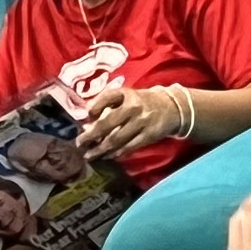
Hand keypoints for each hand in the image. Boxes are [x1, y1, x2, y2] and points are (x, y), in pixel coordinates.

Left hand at [78, 86, 193, 160]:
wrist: (171, 108)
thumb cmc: (141, 102)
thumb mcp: (126, 96)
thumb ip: (107, 105)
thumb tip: (87, 123)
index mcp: (126, 94)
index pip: (106, 97)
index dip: (93, 108)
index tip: (86, 118)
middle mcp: (133, 107)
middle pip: (107, 123)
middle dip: (90, 136)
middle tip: (79, 144)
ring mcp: (142, 122)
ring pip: (116, 139)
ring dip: (100, 149)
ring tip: (89, 155)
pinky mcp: (148, 135)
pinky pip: (128, 147)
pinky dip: (115, 153)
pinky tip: (106, 156)